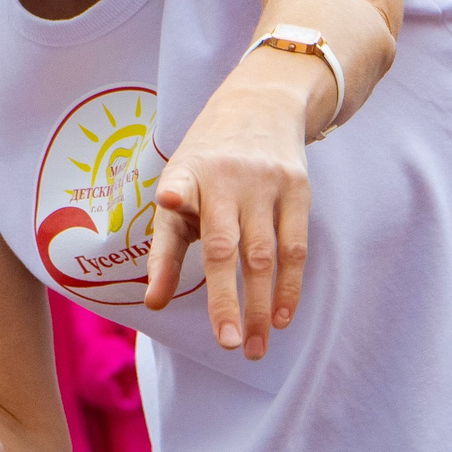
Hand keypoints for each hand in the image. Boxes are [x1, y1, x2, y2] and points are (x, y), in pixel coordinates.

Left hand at [143, 50, 319, 357]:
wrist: (261, 103)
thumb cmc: (207, 163)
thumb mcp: (179, 188)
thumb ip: (164, 250)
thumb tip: (153, 304)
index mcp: (188, 173)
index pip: (180, 184)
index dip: (176, 194)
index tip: (171, 197)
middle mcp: (227, 177)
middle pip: (226, 246)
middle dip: (226, 298)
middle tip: (228, 344)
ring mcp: (266, 183)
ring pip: (265, 255)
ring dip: (261, 306)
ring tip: (254, 347)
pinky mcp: (298, 189)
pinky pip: (296, 247)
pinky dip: (289, 286)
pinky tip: (281, 318)